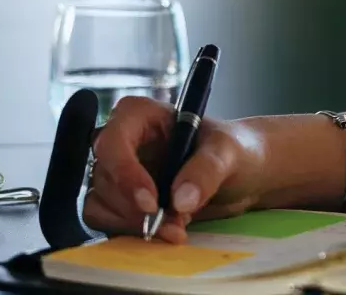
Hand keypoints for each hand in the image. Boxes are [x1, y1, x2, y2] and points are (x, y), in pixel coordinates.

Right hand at [85, 96, 271, 242]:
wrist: (243, 175)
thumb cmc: (233, 148)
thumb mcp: (228, 152)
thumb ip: (206, 170)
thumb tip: (180, 200)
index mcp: (139, 115)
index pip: (112, 142)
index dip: (126, 174)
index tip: (152, 203)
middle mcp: (122, 141)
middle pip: (105, 178)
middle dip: (137, 208)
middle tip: (175, 225)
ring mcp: (119, 172)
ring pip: (102, 202)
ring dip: (135, 223)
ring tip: (176, 228)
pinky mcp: (122, 199)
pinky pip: (108, 219)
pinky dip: (132, 231)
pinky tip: (167, 230)